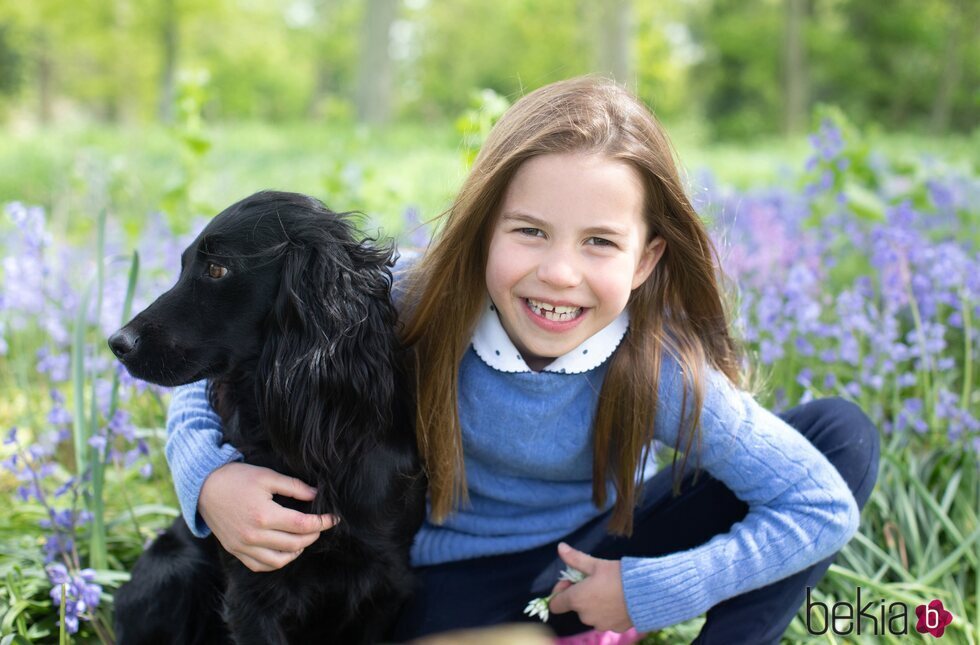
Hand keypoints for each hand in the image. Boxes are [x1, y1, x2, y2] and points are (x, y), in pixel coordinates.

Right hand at [199, 462, 338, 571]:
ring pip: (280, 560)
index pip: (302, 525)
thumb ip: (294, 487)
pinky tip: (286, 549)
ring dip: (297, 550)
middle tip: (320, 525)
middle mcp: (253, 536)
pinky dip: (277, 561)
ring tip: (305, 538)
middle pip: (295, 543)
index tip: (333, 518)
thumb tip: (316, 495)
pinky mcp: (236, 551)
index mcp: (263, 515)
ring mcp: (243, 546)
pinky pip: (261, 566)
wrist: (204, 488)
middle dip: (313, 535)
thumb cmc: (237, 478)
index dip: (322, 522)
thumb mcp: (267, 476)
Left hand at [547, 542, 632, 632]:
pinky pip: (605, 619)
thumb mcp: (596, 564)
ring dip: (594, 603)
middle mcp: (585, 616)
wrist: (647, 593)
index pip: (555, 604)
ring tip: (609, 589)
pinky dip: (608, 611)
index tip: (573, 580)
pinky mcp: (614, 628)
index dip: (561, 591)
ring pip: (591, 613)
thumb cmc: (619, 576)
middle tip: (595, 581)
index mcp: (577, 600)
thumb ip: (575, 558)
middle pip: (575, 606)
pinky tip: (619, 600)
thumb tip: (560, 547)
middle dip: (581, 594)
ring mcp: (600, 624)